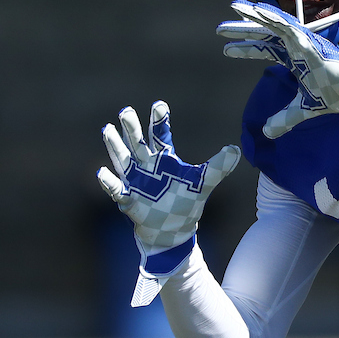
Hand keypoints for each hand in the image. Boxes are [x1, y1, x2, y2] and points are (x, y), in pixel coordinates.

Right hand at [97, 101, 240, 304]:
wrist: (173, 232)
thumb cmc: (185, 204)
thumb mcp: (203, 183)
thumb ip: (218, 167)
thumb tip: (236, 150)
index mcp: (164, 159)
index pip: (159, 135)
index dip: (159, 120)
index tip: (159, 105)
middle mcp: (146, 166)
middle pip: (137, 142)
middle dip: (131, 128)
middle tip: (126, 111)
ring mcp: (135, 181)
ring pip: (122, 160)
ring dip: (115, 146)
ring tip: (107, 129)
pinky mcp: (128, 199)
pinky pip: (116, 189)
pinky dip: (110, 182)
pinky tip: (102, 172)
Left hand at [217, 0, 338, 137]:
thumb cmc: (335, 95)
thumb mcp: (302, 109)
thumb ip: (285, 118)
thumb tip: (267, 132)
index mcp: (294, 58)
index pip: (265, 49)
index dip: (246, 49)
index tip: (226, 49)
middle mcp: (296, 46)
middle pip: (264, 34)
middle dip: (242, 30)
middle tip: (220, 30)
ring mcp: (301, 41)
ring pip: (272, 24)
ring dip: (253, 16)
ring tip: (233, 8)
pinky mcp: (307, 41)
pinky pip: (285, 26)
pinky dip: (271, 18)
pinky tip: (256, 11)